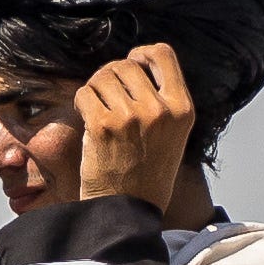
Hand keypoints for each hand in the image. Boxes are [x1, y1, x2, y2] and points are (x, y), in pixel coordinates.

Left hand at [72, 43, 197, 212]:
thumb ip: (161, 99)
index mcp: (182, 109)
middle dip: (111, 76)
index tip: (132, 66)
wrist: (127, 211)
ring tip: (97, 110)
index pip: (163, 53)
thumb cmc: (146, 172)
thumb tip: (135, 64)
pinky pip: (85, 94)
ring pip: (103, 76)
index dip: (142, 54)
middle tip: (106, 98)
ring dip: (95, 89)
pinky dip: (81, 103)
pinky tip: (88, 121)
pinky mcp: (103, 126)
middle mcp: (160, 110)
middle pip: (127, 64)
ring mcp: (131, 117)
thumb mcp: (172, 133)